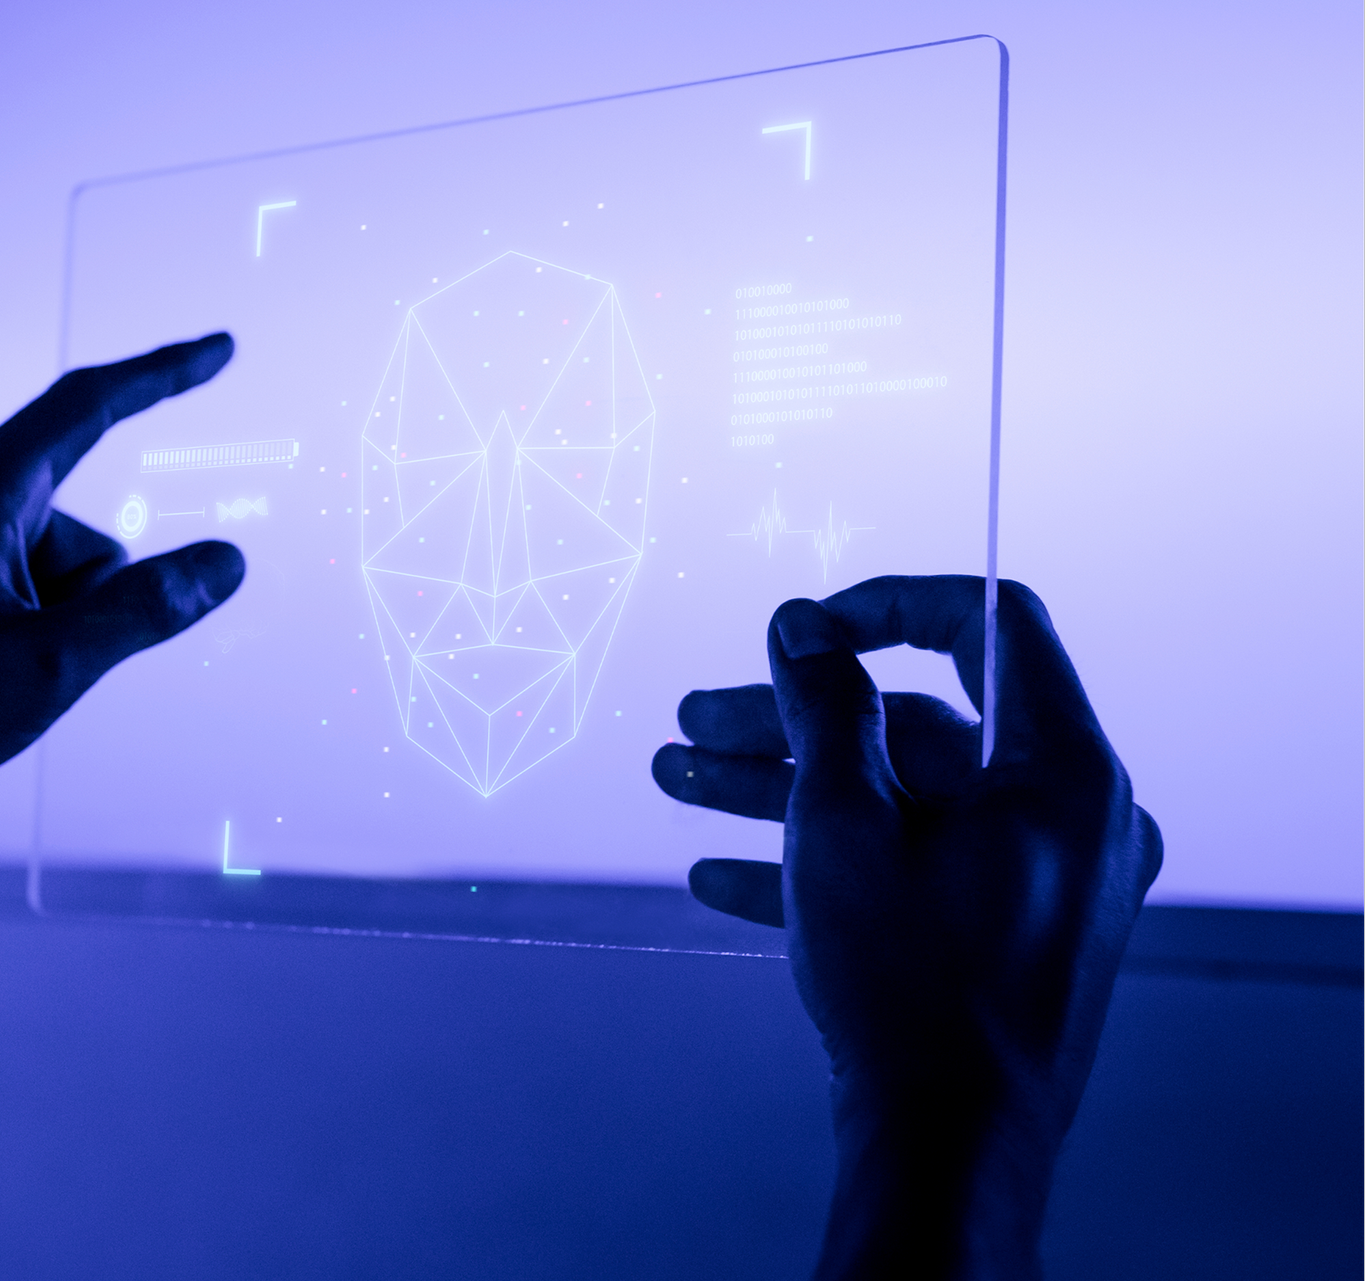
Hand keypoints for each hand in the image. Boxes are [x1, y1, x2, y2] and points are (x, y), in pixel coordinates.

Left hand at [0, 334, 246, 914]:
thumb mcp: (51, 667)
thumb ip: (148, 607)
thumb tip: (224, 562)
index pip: (89, 405)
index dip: (164, 375)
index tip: (218, 349)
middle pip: (71, 524)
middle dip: (81, 599)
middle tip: (18, 673)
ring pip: (31, 561)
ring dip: (37, 623)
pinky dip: (0, 627)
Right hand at [652, 576, 1161, 1279]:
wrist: (951, 1145)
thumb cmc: (913, 984)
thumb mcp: (843, 821)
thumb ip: (823, 706)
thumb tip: (802, 625)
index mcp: (1062, 768)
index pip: (991, 623)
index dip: (884, 606)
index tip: (800, 629)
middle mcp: (1071, 817)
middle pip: (920, 722)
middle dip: (792, 719)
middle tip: (696, 718)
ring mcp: (1043, 884)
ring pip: (904, 799)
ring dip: (786, 787)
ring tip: (679, 780)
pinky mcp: (1006, 939)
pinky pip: (915, 869)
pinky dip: (827, 860)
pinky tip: (722, 876)